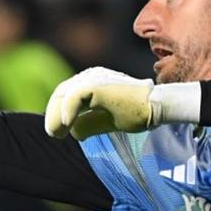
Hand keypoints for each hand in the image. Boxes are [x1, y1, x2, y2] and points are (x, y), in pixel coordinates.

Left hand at [44, 67, 202, 140]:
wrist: (157, 106)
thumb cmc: (137, 112)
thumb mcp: (106, 121)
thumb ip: (89, 123)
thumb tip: (74, 132)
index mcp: (92, 81)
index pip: (66, 94)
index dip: (57, 112)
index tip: (58, 131)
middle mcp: (91, 76)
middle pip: (62, 93)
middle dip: (53, 114)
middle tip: (54, 134)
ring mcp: (93, 78)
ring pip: (64, 95)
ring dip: (56, 116)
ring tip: (57, 133)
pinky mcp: (97, 85)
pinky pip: (74, 98)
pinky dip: (67, 112)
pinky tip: (67, 126)